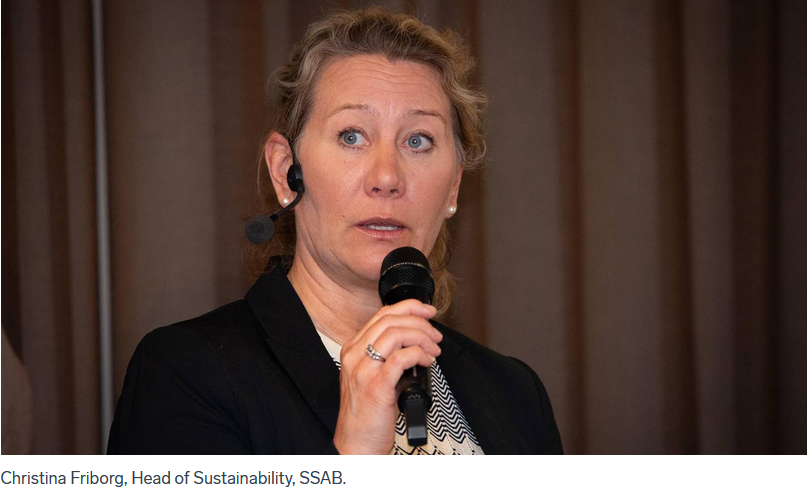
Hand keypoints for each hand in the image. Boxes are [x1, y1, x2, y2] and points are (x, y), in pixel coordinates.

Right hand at [332, 299, 441, 453]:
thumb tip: (417, 343)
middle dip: (420, 322)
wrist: (356, 443)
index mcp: (353, 350)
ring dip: (422, 337)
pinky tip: (428, 362)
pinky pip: (401, 358)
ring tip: (433, 349)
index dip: (409, 308)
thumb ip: (388, 357)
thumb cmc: (367, 414)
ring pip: (396, 334)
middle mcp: (355, 356)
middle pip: (390, 320)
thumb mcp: (373, 377)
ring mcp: (363, 370)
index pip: (381, 315)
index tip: (427, 312)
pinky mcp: (376, 386)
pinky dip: (420, 354)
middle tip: (435, 335)